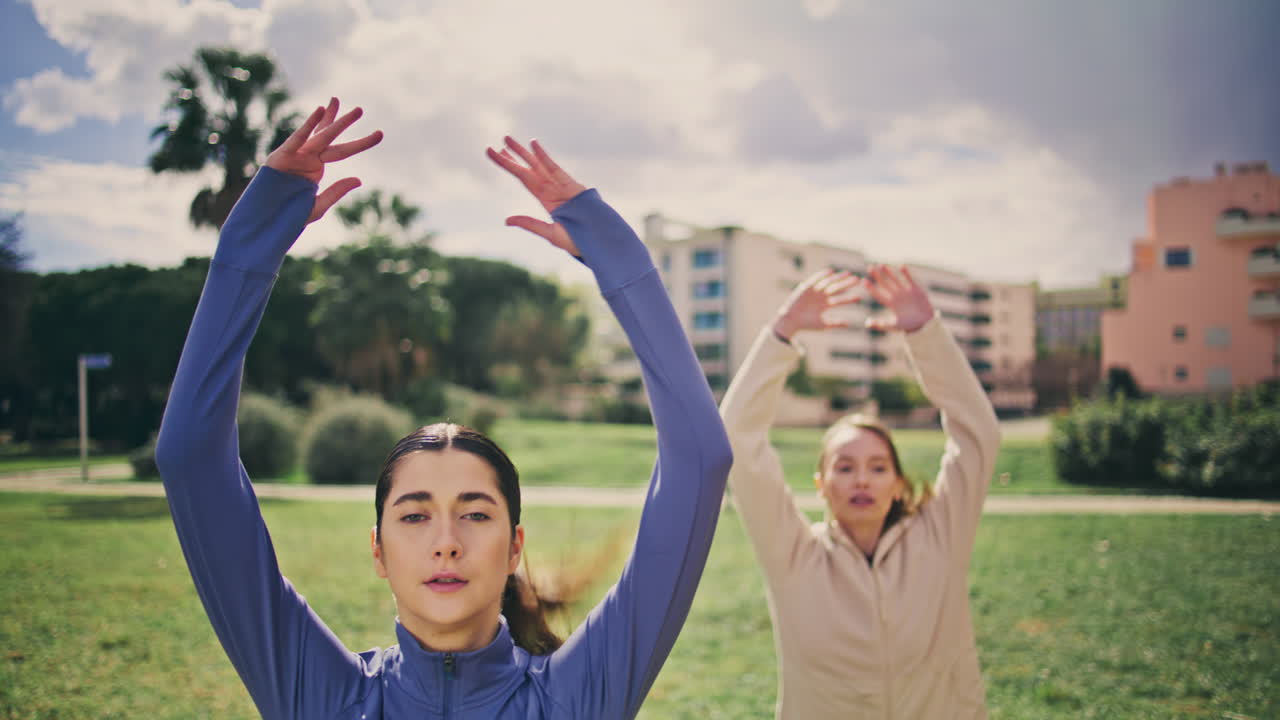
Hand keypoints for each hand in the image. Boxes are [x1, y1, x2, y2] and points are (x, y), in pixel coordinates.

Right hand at [264, 97, 383, 223]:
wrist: (264, 223)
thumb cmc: (289, 215)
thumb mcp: (318, 205)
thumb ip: (337, 191)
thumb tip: (358, 179)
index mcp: (317, 167)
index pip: (343, 150)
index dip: (361, 142)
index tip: (380, 134)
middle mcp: (308, 157)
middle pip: (331, 137)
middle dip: (344, 122)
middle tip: (360, 109)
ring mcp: (295, 156)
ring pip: (317, 135)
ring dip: (330, 119)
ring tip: (338, 100)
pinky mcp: (281, 157)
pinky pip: (297, 139)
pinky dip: (308, 125)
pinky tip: (319, 111)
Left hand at [486, 137, 586, 256]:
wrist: (598, 242)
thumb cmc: (578, 240)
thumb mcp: (550, 233)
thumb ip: (529, 224)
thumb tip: (507, 220)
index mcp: (546, 199)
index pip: (523, 178)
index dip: (509, 166)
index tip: (495, 155)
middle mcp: (552, 189)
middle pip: (528, 168)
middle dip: (513, 155)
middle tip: (499, 142)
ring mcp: (561, 185)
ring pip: (537, 165)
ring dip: (523, 152)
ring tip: (507, 140)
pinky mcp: (570, 185)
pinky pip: (554, 168)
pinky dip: (543, 156)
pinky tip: (533, 145)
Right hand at [773, 269, 861, 340]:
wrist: (791, 320)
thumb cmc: (806, 324)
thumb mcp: (823, 324)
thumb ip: (835, 323)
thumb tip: (849, 324)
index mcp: (825, 305)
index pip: (840, 300)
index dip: (849, 299)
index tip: (860, 297)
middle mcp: (821, 296)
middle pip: (836, 288)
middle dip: (846, 284)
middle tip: (857, 280)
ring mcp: (814, 291)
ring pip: (828, 282)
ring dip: (837, 278)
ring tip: (847, 273)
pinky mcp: (806, 287)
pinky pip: (815, 279)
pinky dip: (821, 275)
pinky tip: (830, 271)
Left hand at [863, 264, 933, 332]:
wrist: (925, 324)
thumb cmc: (909, 327)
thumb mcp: (894, 325)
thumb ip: (881, 323)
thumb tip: (866, 323)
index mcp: (890, 304)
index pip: (878, 294)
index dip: (871, 288)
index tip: (863, 281)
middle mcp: (896, 296)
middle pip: (885, 284)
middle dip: (877, 276)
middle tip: (869, 268)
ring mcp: (905, 292)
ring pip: (895, 280)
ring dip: (889, 272)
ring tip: (881, 265)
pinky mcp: (915, 290)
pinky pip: (909, 279)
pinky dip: (906, 273)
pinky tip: (901, 266)